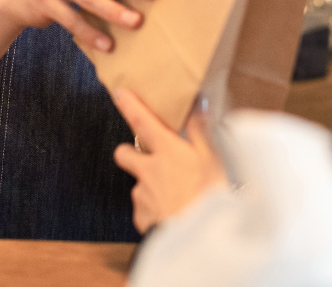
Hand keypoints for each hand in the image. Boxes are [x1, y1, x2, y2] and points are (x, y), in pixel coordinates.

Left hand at [112, 88, 227, 233]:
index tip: (119, 92)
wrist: (200, 239)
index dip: (129, 105)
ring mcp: (142, 195)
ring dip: (149, 187)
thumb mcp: (212, 158)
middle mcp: (148, 170)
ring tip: (175, 196)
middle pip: (124, 153)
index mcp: (166, 151)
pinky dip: (154, 210)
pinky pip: (144, 210)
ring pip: (138, 184)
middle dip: (129, 152)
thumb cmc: (209, 196)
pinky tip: (171, 214)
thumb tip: (198, 103)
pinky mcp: (142, 218)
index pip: (142, 121)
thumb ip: (200, 130)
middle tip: (146, 156)